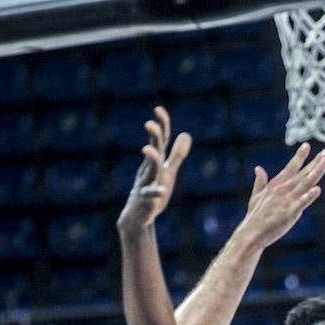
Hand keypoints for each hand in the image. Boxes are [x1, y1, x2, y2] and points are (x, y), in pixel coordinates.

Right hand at [117, 106, 191, 236]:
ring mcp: (146, 184)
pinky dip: (155, 192)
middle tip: (150, 124)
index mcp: (156, 162)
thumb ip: (177, 154)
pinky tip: (162, 190)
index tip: (158, 108)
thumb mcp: (167, 171)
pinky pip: (150, 196)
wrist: (138, 216)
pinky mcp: (146, 201)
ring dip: (150, 159)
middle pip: (154, 151)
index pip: (160, 141)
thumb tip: (186, 134)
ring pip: (149, 170)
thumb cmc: (153, 191)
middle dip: (153, 138)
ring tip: (148, 149)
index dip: (161, 125)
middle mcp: (149, 170)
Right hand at [240, 143, 324, 248]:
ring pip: (305, 184)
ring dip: (316, 172)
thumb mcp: (256, 196)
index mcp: (276, 185)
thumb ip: (260, 182)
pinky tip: (317, 190)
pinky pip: (301, 203)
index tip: (307, 145)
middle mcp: (283, 190)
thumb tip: (258, 168)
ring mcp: (287, 201)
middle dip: (316, 162)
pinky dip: (309, 196)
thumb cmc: (255, 217)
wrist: (251, 233)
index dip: (300, 156)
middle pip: (303, 174)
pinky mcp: (289, 213)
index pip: (291, 167)